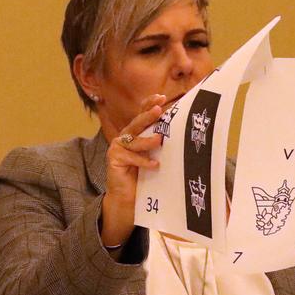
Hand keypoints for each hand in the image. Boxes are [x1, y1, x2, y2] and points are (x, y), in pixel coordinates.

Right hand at [101, 93, 166, 245]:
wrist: (128, 197)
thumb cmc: (144, 176)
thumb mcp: (153, 155)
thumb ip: (159, 143)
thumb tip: (180, 130)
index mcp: (135, 133)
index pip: (141, 114)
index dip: (149, 104)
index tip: (162, 97)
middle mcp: (125, 137)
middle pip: (136, 123)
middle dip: (148, 115)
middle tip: (159, 110)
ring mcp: (117, 148)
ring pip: (134, 140)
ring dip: (147, 140)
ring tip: (160, 140)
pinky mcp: (114, 159)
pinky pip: (131, 157)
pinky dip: (143, 161)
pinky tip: (155, 165)